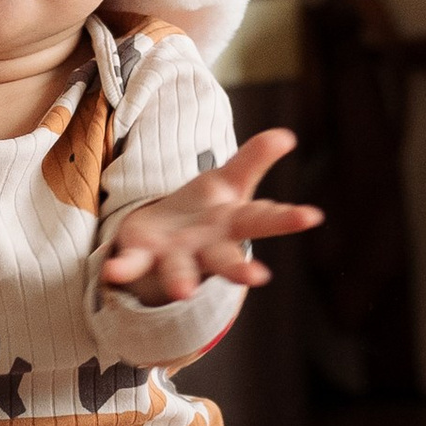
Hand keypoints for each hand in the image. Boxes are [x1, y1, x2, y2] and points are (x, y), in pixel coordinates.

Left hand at [94, 130, 321, 305]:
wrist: (161, 238)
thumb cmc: (205, 212)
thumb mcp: (229, 182)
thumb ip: (253, 160)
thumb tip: (287, 135)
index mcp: (230, 223)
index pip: (262, 218)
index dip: (287, 218)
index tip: (312, 215)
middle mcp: (206, 248)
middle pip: (226, 258)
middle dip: (240, 269)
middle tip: (258, 278)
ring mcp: (174, 257)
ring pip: (180, 271)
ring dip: (181, 280)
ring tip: (183, 291)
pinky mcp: (141, 257)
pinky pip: (132, 265)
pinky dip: (123, 268)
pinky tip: (112, 271)